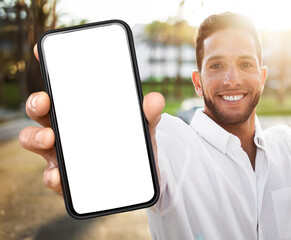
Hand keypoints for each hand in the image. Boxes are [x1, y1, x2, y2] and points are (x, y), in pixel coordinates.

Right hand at [19, 44, 164, 194]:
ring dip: (36, 136)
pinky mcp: (67, 178)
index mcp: (80, 111)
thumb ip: (148, 115)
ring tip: (50, 137)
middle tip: (45, 100)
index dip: (49, 68)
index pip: (61, 87)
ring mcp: (62, 152)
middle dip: (36, 103)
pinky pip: (51, 176)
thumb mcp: (143, 128)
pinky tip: (59, 176)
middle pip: (40, 111)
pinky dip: (52, 176)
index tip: (43, 52)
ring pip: (35, 140)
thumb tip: (155, 99)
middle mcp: (65, 128)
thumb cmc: (133, 145)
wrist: (139, 177)